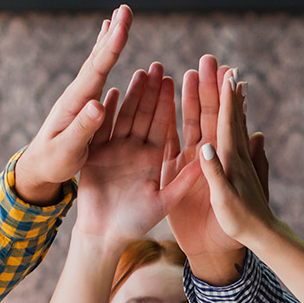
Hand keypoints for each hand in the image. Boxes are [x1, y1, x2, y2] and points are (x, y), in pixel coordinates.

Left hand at [13, 6, 133, 204]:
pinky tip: (108, 48)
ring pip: (97, 62)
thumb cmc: (53, 163)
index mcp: (76, 103)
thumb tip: (98, 104)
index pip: (96, 70)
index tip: (122, 26)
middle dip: (113, 34)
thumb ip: (82, 129)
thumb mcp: (68, 151)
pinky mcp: (83, 102)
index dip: (111, 48)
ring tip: (118, 18)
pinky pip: (98, 74)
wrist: (38, 168)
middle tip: (125, 9)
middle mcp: (77, 94)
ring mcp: (80, 97)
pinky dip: (104, 56)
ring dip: (109, 40)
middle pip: (97, 59)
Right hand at [75, 63, 181, 240]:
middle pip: (145, 114)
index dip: (171, 102)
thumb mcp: (166, 202)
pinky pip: (100, 129)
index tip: (180, 78)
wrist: (104, 236)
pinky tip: (107, 93)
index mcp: (155, 158)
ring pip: (124, 116)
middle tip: (158, 66)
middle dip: (152, 91)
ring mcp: (114, 149)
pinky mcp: (94, 153)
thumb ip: (184, 180)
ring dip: (131, 94)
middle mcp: (136, 149)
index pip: (165, 123)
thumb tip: (208, 158)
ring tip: (137, 72)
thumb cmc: (136, 224)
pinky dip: (104, 112)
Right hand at [165, 57, 267, 282]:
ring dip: (196, 97)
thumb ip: (215, 174)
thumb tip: (206, 146)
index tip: (228, 71)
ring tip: (192, 73)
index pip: (226, 121)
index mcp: (230, 160)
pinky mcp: (186, 174)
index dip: (226, 96)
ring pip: (199, 122)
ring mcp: (202, 163)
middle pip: (214, 113)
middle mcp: (218, 156)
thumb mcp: (225, 201)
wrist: (226, 248)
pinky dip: (176, 123)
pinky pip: (179, 142)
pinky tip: (171, 108)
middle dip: (212, 86)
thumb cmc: (235, 226)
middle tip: (210, 59)